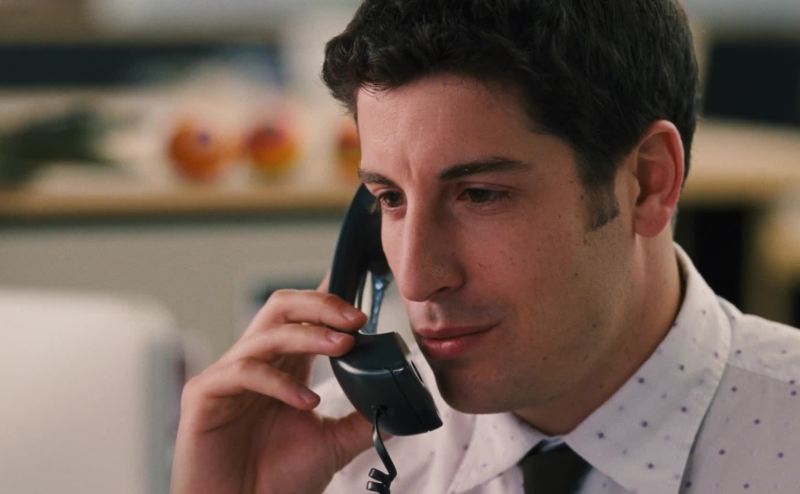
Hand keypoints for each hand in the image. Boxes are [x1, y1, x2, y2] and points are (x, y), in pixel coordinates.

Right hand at [171, 281, 371, 493]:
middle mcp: (255, 362)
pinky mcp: (204, 395)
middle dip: (321, 306)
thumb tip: (398, 400)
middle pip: (282, 307)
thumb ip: (361, 418)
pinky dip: (280, 382)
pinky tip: (307, 402)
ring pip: (268, 333)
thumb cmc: (276, 481)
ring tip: (344, 346)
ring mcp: (227, 376)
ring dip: (310, 334)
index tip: (364, 305)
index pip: (303, 316)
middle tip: (356, 320)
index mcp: (283, 367)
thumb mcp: (333, 443)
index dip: (330, 300)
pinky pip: (244, 372)